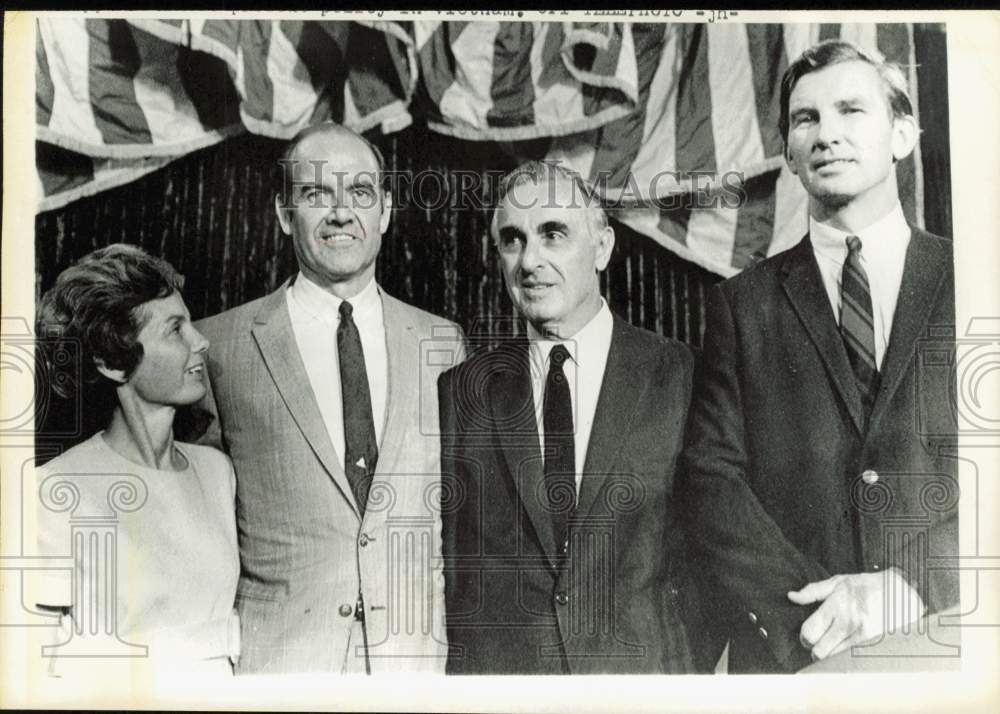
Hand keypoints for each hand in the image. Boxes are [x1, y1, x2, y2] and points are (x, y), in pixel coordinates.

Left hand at [787, 569, 925, 660]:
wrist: (903, 592)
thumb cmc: (867, 585)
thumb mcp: (838, 581)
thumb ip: (812, 591)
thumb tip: (791, 596)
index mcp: (836, 604)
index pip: (810, 631)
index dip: (804, 638)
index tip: (807, 637)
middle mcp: (848, 621)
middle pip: (819, 649)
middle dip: (814, 649)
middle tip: (818, 644)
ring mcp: (862, 635)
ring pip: (834, 658)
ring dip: (829, 656)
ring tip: (832, 646)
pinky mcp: (875, 644)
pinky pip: (851, 659)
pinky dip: (844, 658)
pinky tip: (846, 649)